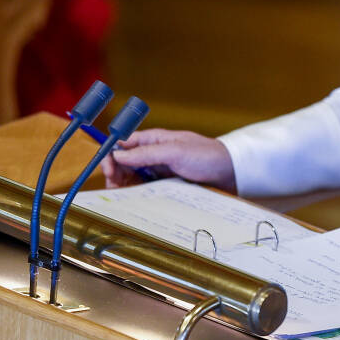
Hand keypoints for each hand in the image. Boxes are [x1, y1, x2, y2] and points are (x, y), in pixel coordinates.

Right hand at [99, 128, 235, 192]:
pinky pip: (145, 189)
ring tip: (121, 195)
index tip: (108, 170)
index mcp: (155, 139)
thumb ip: (147, 153)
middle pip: (124, 163)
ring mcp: (160, 170)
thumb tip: (118, 155)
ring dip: (123, 185)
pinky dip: (136, 193)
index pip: (123, 144)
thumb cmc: (208, 156)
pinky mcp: (166, 185)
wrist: (232, 173)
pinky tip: (134, 200)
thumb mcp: (175, 151)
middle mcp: (154, 153)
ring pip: (132, 177)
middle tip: (114, 187)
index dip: (111, 155)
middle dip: (115, 173)